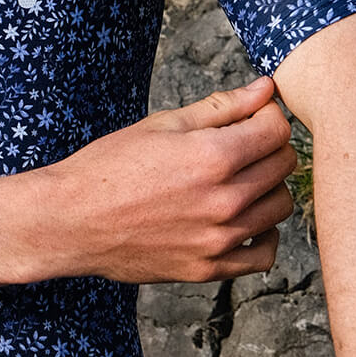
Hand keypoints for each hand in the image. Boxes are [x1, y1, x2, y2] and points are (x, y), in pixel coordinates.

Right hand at [48, 77, 296, 282]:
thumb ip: (222, 107)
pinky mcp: (210, 268)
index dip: (267, 115)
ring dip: (267, 187)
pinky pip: (265, 252)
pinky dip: (262, 233)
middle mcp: (224, 201)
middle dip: (268, 146)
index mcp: (213, 157)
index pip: (277, 130)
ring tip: (235, 179)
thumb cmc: (110, 166)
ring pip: (280, 206)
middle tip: (240, 143)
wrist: (71, 220)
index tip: (251, 117)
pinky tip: (240, 218)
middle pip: (284, 165)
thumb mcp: (163, 124)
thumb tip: (266, 88)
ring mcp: (220, 239)